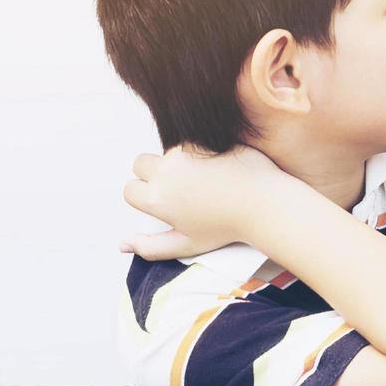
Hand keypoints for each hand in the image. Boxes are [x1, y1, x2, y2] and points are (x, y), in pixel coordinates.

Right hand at [120, 144, 286, 259]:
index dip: (144, 197)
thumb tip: (122, 244)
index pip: (130, 190)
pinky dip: (197, 152)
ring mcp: (184, 151)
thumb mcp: (186, 245)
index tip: (163, 203)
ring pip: (167, 152)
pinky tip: (216, 168)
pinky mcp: (203, 138)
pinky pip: (190, 143)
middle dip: (151, 174)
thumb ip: (150, 247)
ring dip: (176, 162)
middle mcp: (165, 170)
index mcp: (157, 198)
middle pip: (140, 164)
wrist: (263, 201)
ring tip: (203, 180)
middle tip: (177, 189)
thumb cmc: (226, 227)